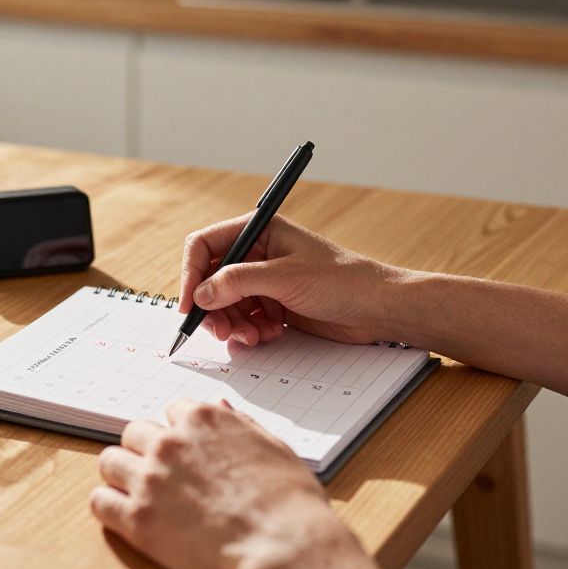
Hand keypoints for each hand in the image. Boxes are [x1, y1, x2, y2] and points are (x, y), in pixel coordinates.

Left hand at [90, 399, 353, 568]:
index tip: (186, 454)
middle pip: (135, 433)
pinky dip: (109, 506)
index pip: (171, 412)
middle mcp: (170, 443)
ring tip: (141, 496)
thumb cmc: (289, 502)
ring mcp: (149, 480)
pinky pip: (99, 501)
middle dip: (146, 451)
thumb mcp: (273, 446)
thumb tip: (220, 408)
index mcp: (202, 419)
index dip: (179, 434)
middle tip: (163, 477)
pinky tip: (126, 517)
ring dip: (122, 475)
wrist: (283, 546)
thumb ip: (240, 424)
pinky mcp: (137, 519)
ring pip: (109, 461)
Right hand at [179, 214, 407, 345]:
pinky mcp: (276, 305)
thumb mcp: (285, 277)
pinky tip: (267, 336)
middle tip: (221, 330)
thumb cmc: (342, 280)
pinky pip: (245, 320)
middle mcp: (258, 254)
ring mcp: (266, 281)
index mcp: (259, 231)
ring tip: (251, 337)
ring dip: (232, 324)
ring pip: (227, 304)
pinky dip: (249, 332)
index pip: (206, 246)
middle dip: (213, 307)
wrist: (379, 308)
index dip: (191, 275)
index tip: (189, 305)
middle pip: (212, 280)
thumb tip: (201, 293)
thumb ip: (238, 282)